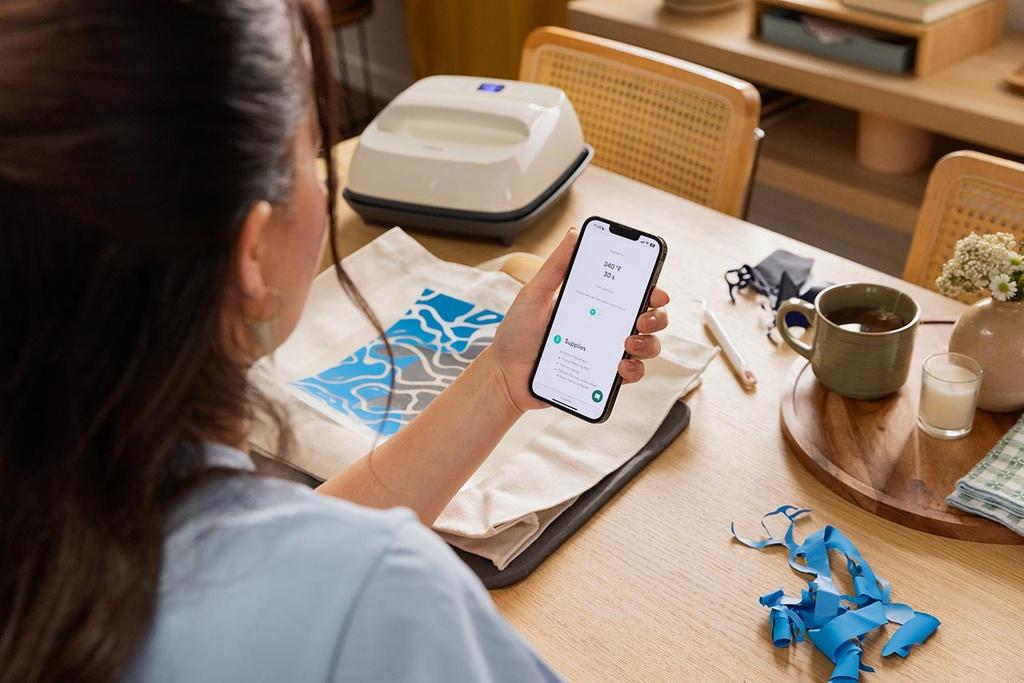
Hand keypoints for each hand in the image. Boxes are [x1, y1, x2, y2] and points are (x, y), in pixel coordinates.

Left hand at [488, 227, 670, 412]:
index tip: (655, 291)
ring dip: (648, 344)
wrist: (505, 373)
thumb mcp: (533, 295)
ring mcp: (606, 352)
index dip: (652, 289)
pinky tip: (620, 366)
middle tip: (641, 319)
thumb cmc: (517, 333)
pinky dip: (634, 370)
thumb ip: (555, 267)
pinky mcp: (602, 377)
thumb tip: (574, 233)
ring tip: (628, 344)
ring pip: (647, 347)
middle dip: (656, 317)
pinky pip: (631, 374)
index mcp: (595, 302)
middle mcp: (606, 326)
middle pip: (649, 318)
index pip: (632, 291)